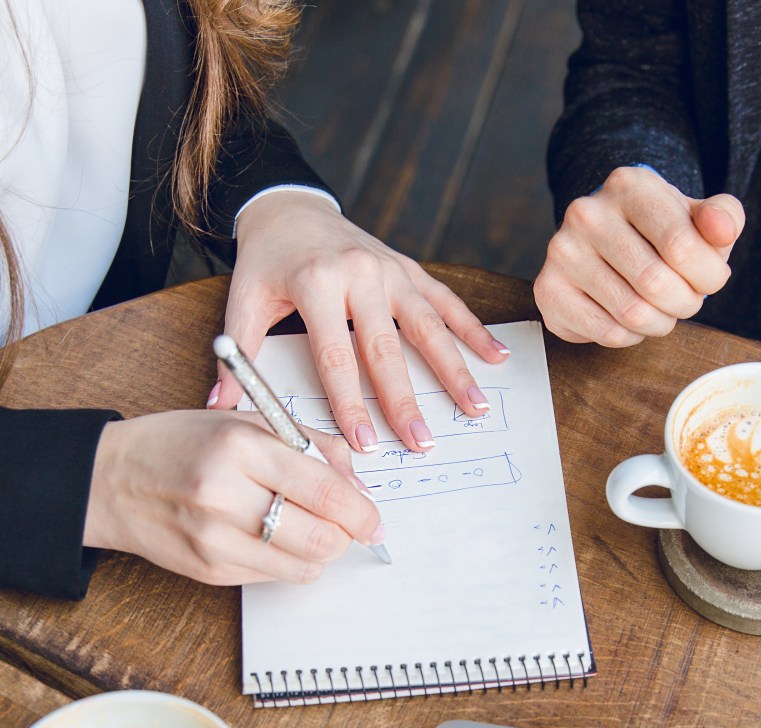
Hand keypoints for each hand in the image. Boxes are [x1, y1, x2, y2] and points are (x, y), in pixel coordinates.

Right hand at [83, 410, 383, 585]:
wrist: (112, 480)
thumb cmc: (182, 443)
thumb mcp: (246, 422)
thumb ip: (310, 446)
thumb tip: (358, 486)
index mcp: (239, 447)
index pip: (326, 492)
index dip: (362, 512)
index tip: (375, 520)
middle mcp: (226, 495)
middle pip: (321, 537)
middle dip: (345, 536)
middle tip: (347, 526)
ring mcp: (215, 539)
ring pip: (303, 566)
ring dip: (319, 552)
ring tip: (306, 529)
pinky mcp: (209, 570)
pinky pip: (274, 577)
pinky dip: (287, 562)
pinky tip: (270, 538)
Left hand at [209, 191, 508, 451]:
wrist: (290, 207)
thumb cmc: (267, 263)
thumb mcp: (243, 302)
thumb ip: (237, 355)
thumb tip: (220, 407)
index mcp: (316, 282)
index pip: (336, 355)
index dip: (351, 403)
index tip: (365, 443)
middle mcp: (359, 273)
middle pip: (387, 348)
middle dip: (406, 400)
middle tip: (423, 442)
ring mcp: (390, 269)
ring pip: (427, 326)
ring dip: (454, 369)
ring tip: (474, 408)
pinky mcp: (410, 268)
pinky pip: (446, 302)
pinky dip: (472, 330)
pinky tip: (495, 358)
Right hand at [534, 166, 744, 346]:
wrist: (606, 239)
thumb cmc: (659, 231)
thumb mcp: (698, 216)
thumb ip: (723, 217)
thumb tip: (722, 230)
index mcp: (629, 186)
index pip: (682, 246)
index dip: (709, 276)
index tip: (711, 279)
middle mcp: (587, 214)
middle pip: (656, 284)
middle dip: (685, 303)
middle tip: (686, 300)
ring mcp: (562, 253)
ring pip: (632, 314)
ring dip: (660, 323)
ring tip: (661, 310)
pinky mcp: (548, 290)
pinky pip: (606, 333)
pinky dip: (630, 336)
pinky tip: (629, 319)